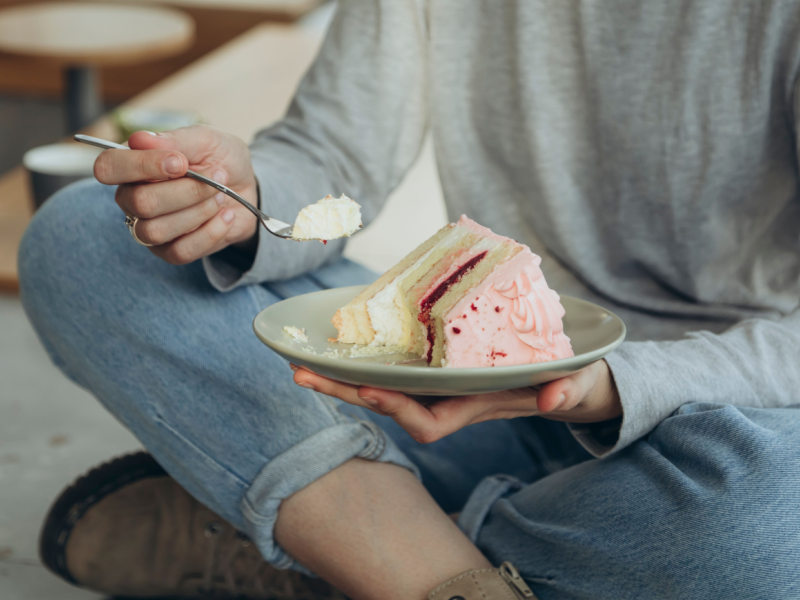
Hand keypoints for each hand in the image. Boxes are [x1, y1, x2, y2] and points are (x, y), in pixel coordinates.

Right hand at [94, 125, 258, 263]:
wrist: (247, 188)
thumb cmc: (219, 160)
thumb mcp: (205, 140)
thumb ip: (175, 140)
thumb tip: (139, 139)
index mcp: (131, 166)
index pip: (107, 167)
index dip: (141, 165)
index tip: (180, 162)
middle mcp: (131, 199)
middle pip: (140, 202)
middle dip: (187, 190)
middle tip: (217, 176)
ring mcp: (148, 229)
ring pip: (156, 230)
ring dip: (198, 211)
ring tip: (220, 196)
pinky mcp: (170, 251)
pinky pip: (180, 251)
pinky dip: (210, 233)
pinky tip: (225, 216)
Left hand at [293, 360, 621, 442]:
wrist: (566, 383)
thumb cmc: (571, 383)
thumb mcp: (576, 384)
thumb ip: (568, 391)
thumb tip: (556, 400)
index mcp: (475, 407)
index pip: (428, 420)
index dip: (399, 409)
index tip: (371, 391)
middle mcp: (449, 400)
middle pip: (389, 405)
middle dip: (346, 394)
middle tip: (298, 374)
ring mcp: (441, 386)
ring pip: (384, 386)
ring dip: (344, 378)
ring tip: (301, 362)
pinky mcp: (439, 368)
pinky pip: (395, 368)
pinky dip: (367, 360)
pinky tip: (341, 343)